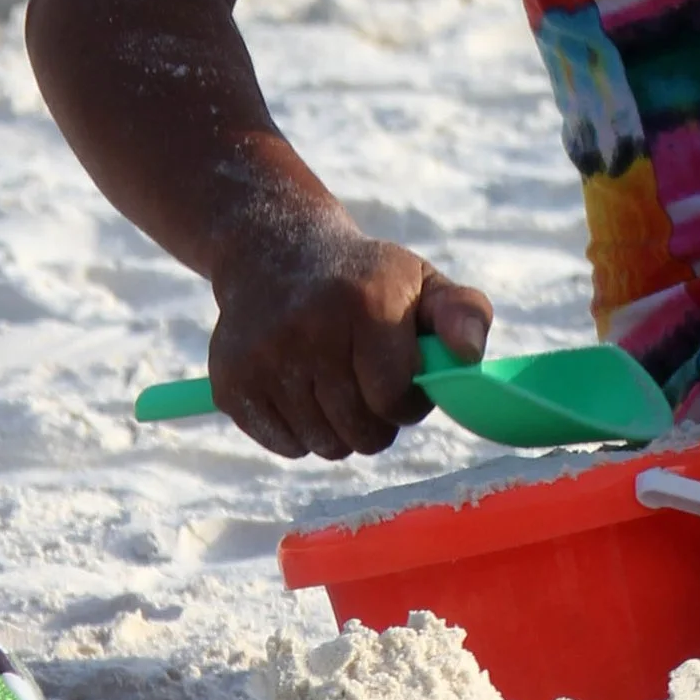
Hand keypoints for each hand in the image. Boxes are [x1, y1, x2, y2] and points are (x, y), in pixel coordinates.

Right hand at [209, 217, 490, 458]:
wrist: (276, 253)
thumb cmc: (368, 280)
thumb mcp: (423, 282)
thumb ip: (465, 314)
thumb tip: (469, 356)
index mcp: (365, 302)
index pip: (394, 398)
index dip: (409, 401)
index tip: (406, 380)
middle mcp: (309, 328)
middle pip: (359, 431)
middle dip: (378, 421)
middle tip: (373, 387)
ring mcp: (263, 357)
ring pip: (323, 445)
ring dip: (341, 429)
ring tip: (340, 385)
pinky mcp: (230, 383)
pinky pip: (285, 446)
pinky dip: (303, 432)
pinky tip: (304, 390)